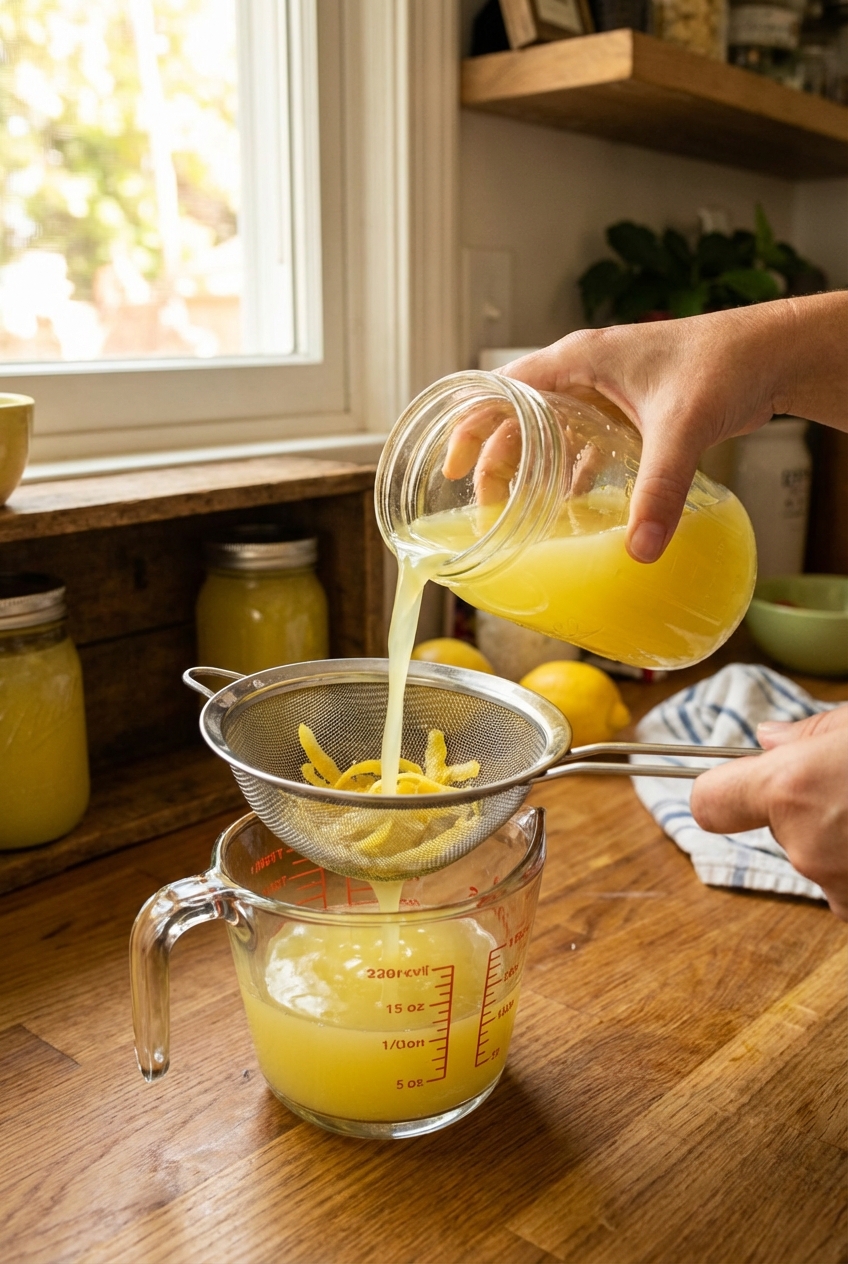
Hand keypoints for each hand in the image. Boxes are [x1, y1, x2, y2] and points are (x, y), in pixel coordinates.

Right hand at [445, 294, 847, 561]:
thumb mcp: (682, 429)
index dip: (472, 426)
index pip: (502, 390)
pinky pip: (586, 441)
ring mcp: (608, 390)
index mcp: (579, 359)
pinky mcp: (631, 410)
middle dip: (497, 459)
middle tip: (486, 505)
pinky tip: (570, 503)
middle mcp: (585, 371)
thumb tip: (641, 549)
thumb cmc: (724, 363)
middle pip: (519, 416)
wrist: (773, 353)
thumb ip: (659, 489)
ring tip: (517, 510)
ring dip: (532, 467)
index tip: (452, 465)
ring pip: (551, 430)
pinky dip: (572, 470)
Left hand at [690, 705, 847, 919]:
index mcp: (790, 786)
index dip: (722, 790)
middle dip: (803, 812)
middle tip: (846, 789)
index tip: (740, 782)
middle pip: (773, 828)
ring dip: (835, 842)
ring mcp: (834, 884)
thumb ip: (806, 734)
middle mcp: (802, 843)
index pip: (708, 801)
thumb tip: (769, 739)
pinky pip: (842, 886)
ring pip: (812, 858)